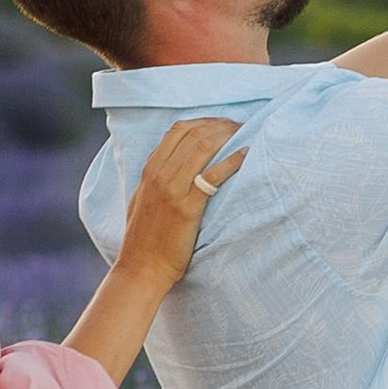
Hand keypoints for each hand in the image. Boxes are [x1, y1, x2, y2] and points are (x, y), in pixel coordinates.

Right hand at [114, 117, 244, 292]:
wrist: (142, 267)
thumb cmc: (144, 237)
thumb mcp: (143, 199)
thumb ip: (155, 179)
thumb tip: (172, 165)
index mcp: (150, 170)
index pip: (177, 130)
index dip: (203, 121)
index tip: (221, 123)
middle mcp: (160, 175)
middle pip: (194, 135)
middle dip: (220, 125)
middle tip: (239, 125)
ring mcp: (173, 190)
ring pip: (203, 148)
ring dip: (228, 136)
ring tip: (245, 133)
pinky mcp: (187, 208)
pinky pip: (213, 176)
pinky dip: (232, 161)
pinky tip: (245, 154)